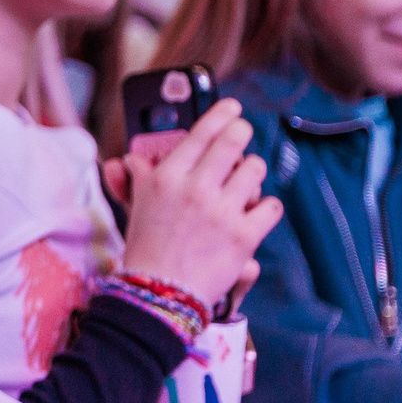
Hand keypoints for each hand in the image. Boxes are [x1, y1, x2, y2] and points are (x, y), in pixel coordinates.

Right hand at [109, 99, 282, 310]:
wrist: (159, 294)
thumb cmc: (146, 248)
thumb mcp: (135, 207)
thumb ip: (135, 176)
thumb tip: (131, 157)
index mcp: (167, 177)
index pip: (202, 131)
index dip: (222, 113)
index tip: (232, 108)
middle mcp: (195, 189)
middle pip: (235, 140)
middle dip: (242, 133)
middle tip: (243, 135)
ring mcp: (222, 211)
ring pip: (255, 170)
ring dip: (252, 174)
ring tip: (243, 185)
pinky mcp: (244, 235)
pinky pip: (270, 206)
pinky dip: (265, 209)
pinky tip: (253, 214)